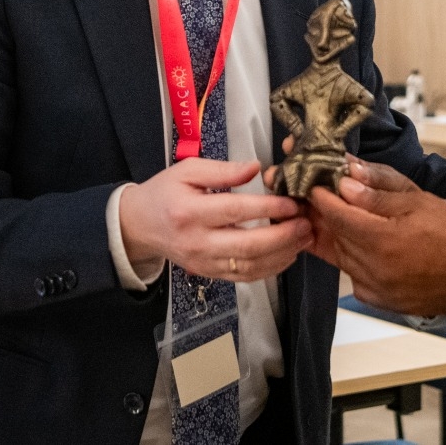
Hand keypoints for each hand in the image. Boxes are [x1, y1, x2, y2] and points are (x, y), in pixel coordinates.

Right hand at [118, 158, 310, 283]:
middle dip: (282, 237)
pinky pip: (244, 277)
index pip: (235, 211)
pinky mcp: (210, 274)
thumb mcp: (188, 170)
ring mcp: (204, 263)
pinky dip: (270, 269)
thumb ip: (223, 169)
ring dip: (282, 255)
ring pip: (249, 266)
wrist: (140, 225)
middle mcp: (197, 242)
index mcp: (190, 212)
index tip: (292, 202)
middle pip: (247, 246)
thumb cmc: (165, 192)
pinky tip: (288, 255)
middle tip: (306, 224)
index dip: (267, 208)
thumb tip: (256, 168)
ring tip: (304, 238)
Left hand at [306, 160, 445, 316]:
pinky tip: (367, 247)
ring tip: (350, 218)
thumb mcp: (418, 200)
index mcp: (380, 239)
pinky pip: (354, 276)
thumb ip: (378, 191)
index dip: (322, 197)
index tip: (316, 184)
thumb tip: (346, 181)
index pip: (335, 214)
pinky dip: (354, 260)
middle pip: (335, 235)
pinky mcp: (380, 301)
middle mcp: (372, 268)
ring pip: (342, 257)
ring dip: (341, 237)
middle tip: (330, 196)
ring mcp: (375, 288)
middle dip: (330, 214)